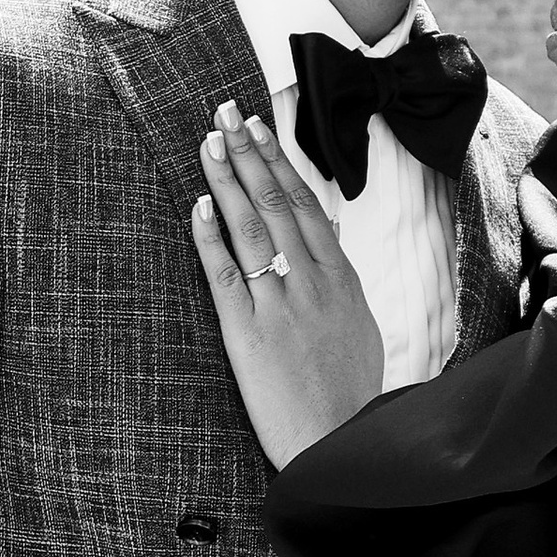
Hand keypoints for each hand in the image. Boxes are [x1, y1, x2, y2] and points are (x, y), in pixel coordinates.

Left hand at [191, 101, 384, 465]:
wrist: (339, 442)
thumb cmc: (349, 392)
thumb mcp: (358, 324)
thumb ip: (338, 277)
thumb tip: (321, 231)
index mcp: (340, 279)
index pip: (305, 204)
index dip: (278, 161)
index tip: (259, 126)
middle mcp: (312, 284)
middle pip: (276, 204)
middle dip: (249, 153)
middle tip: (225, 113)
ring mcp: (280, 306)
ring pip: (251, 229)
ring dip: (227, 181)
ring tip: (209, 143)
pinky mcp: (249, 335)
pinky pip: (225, 276)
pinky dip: (210, 237)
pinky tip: (198, 205)